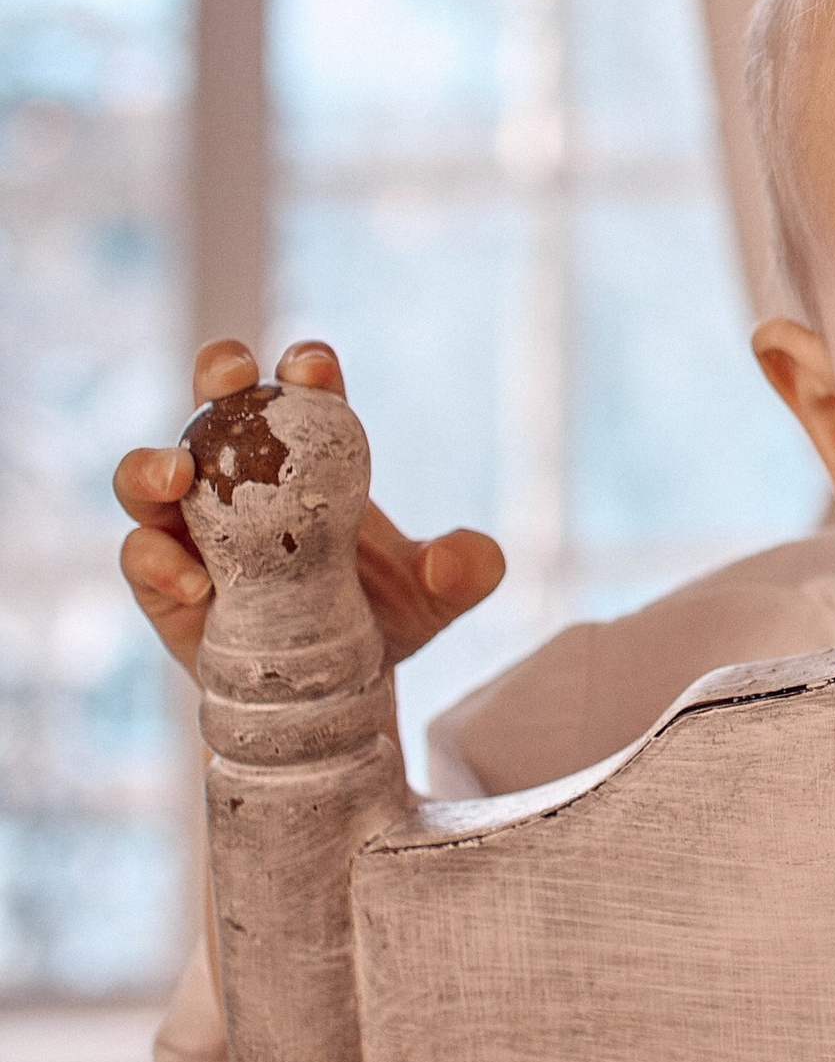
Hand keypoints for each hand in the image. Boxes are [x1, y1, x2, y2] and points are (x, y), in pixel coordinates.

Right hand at [115, 337, 505, 682]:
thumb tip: (453, 560)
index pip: (304, 392)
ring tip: (177, 476)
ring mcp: (191, 527)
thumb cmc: (381, 619)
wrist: (336, 693)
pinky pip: (141, 555)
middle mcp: (240, 477)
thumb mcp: (437, 596)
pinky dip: (159, 562)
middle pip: (215, 402)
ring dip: (153, 464)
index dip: (306, 368)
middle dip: (218, 373)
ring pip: (146, 475)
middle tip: (232, 377)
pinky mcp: (161, 581)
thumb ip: (466, 569)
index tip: (314, 370)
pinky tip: (197, 586)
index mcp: (310, 456)